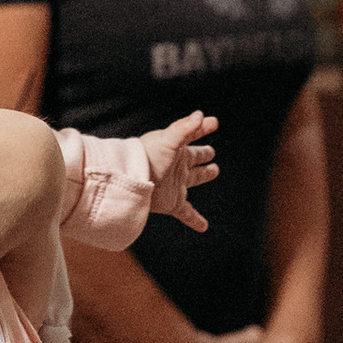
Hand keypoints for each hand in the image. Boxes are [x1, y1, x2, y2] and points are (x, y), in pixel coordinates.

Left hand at [138, 109, 218, 231]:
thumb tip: (201, 115)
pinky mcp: (172, 202)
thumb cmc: (146, 157)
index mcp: (176, 149)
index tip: (213, 122)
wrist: (129, 181)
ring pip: (193, 179)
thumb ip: (185, 128)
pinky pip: (187, 213)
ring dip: (203, 175)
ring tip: (213, 171)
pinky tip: (204, 227)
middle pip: (194, 158)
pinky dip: (195, 220)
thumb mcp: (167, 139)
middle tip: (211, 151)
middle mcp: (176, 165)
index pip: (192, 134)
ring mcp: (175, 184)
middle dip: (202, 154)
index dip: (202, 127)